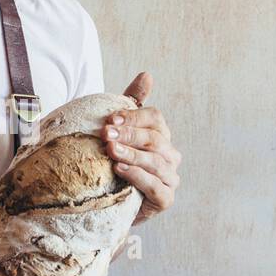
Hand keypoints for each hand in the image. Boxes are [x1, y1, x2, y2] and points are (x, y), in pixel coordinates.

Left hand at [100, 71, 180, 224]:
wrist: (107, 201)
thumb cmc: (113, 161)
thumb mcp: (118, 130)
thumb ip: (131, 102)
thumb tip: (147, 74)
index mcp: (161, 135)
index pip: (155, 119)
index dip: (133, 117)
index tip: (110, 119)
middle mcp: (170, 155)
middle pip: (155, 139)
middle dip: (129, 135)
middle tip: (106, 134)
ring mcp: (170, 178)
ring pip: (155, 162)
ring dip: (132, 155)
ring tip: (111, 151)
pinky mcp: (165, 199)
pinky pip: (155, 186)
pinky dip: (138, 177)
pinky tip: (120, 170)